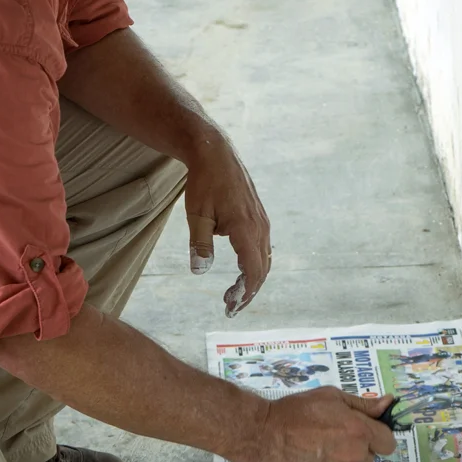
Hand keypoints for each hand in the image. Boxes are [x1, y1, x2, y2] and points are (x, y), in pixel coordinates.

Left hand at [183, 130, 270, 315]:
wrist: (216, 153)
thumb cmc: (204, 183)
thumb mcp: (196, 215)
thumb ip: (200, 244)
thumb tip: (200, 271)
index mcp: (245, 228)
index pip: (252, 270)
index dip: (245, 293)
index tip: (231, 307)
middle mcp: (259, 226)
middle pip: (262, 269)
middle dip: (249, 291)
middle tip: (230, 305)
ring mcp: (262, 220)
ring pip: (264, 258)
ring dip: (252, 278)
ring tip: (233, 292)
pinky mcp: (259, 216)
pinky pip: (263, 246)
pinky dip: (255, 263)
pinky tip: (241, 269)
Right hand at [249, 389, 397, 461]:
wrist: (262, 434)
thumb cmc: (297, 410)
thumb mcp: (331, 397)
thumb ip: (363, 405)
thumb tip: (389, 404)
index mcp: (359, 433)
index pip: (388, 443)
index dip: (377, 436)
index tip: (364, 431)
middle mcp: (352, 458)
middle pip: (366, 458)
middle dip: (355, 448)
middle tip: (331, 436)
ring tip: (312, 448)